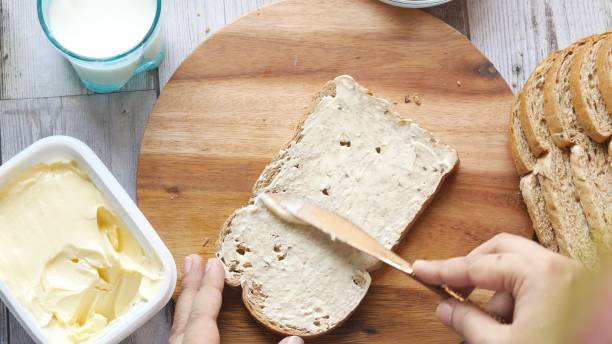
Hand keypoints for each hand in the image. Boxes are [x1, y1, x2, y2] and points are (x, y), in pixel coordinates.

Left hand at [170, 254, 303, 343]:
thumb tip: (295, 340)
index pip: (202, 315)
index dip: (209, 288)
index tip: (214, 263)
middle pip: (185, 318)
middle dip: (192, 287)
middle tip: (194, 260)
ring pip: (179, 329)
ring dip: (188, 304)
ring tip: (193, 283)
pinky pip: (181, 341)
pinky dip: (187, 325)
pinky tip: (193, 323)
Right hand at [413, 233, 581, 343]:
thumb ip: (469, 324)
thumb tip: (446, 308)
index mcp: (540, 274)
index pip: (477, 265)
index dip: (444, 270)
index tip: (420, 270)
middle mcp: (559, 267)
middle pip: (501, 251)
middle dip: (475, 272)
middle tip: (454, 292)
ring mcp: (572, 278)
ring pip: (520, 269)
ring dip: (501, 295)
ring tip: (499, 332)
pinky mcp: (579, 293)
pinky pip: (538, 284)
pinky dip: (520, 300)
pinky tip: (518, 330)